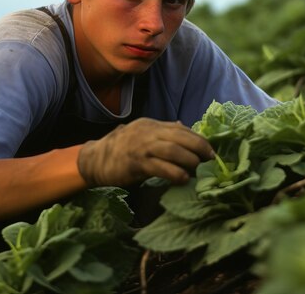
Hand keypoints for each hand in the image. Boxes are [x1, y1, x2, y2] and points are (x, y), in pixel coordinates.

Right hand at [77, 118, 213, 186]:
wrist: (94, 160)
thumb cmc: (121, 150)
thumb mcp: (142, 136)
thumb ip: (162, 134)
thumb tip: (184, 127)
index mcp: (151, 125)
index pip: (181, 129)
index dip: (198, 139)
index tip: (211, 151)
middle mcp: (147, 132)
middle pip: (180, 137)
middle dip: (199, 148)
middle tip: (210, 160)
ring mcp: (141, 147)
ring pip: (172, 150)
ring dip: (190, 160)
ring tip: (199, 170)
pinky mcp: (135, 163)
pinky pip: (160, 167)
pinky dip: (175, 173)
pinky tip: (183, 179)